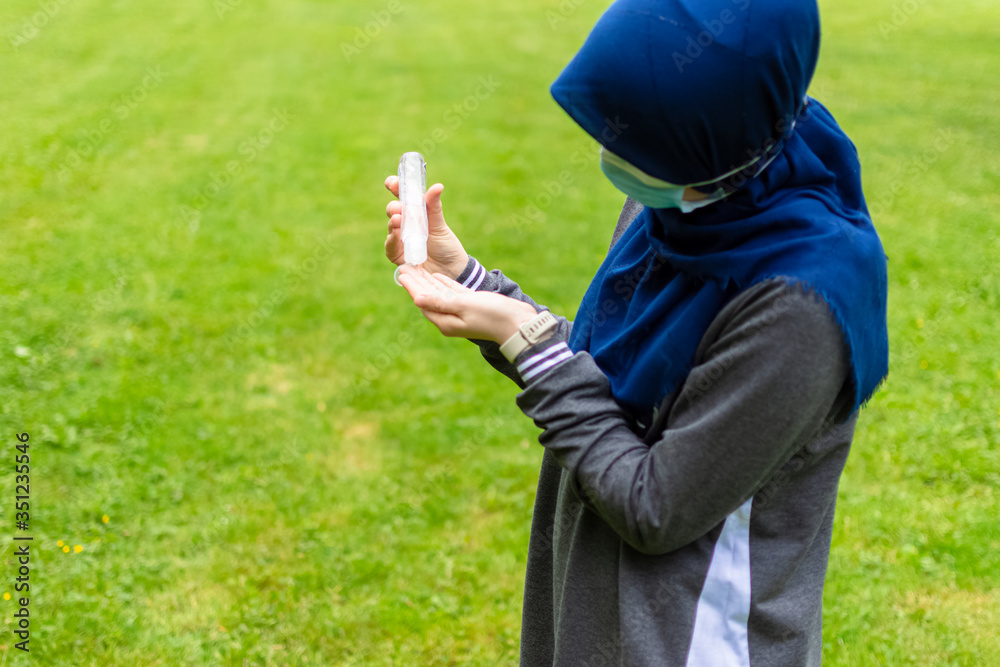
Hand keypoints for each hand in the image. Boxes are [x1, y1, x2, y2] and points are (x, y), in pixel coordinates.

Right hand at [384, 176, 469, 279]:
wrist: (451, 270)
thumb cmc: (446, 245)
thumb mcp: (440, 224)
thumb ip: (434, 206)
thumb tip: (437, 186)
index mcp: (416, 212)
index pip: (402, 196)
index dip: (395, 187)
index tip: (392, 182)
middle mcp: (406, 224)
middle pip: (393, 210)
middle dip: (393, 206)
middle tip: (398, 207)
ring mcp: (400, 239)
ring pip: (391, 227)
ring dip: (393, 222)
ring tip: (398, 219)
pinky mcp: (398, 255)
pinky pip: (390, 246)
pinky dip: (392, 240)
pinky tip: (396, 236)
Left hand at [397, 265, 537, 342]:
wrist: (518, 323)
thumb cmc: (493, 314)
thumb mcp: (464, 305)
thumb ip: (440, 301)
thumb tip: (417, 298)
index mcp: (445, 321)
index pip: (423, 300)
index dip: (412, 285)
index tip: (401, 271)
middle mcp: (450, 318)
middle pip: (428, 297)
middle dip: (416, 282)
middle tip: (404, 265)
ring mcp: (461, 313)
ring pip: (439, 294)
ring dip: (428, 281)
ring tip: (417, 267)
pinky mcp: (471, 306)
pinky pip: (452, 294)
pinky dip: (443, 284)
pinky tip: (438, 276)